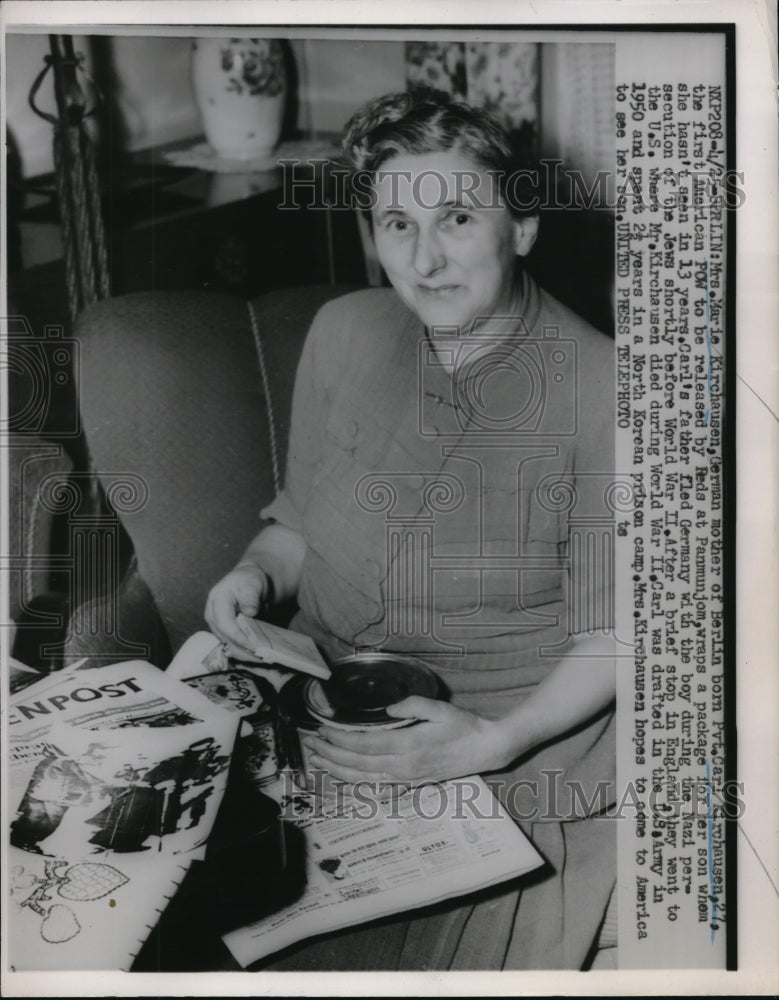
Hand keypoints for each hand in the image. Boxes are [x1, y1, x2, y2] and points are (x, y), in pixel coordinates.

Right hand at [204, 564, 269, 654]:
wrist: (249, 583)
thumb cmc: (250, 580)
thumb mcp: (253, 583)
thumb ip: (251, 596)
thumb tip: (250, 611)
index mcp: (217, 599)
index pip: (224, 623)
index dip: (237, 636)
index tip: (252, 646)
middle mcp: (212, 614)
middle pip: (225, 637)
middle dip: (242, 649)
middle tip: (260, 657)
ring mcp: (216, 625)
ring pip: (227, 644)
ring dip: (243, 654)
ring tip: (260, 659)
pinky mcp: (223, 632)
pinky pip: (231, 645)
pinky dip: (243, 652)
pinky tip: (256, 656)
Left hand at [304, 696, 511, 785]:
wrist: (485, 749)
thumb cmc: (463, 725)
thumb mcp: (439, 708)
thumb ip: (412, 705)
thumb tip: (388, 708)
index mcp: (408, 746)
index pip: (364, 745)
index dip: (340, 740)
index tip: (323, 731)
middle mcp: (403, 766)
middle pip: (358, 763)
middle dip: (330, 755)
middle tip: (310, 745)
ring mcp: (406, 778)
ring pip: (363, 779)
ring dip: (337, 771)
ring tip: (318, 762)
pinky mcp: (410, 783)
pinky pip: (377, 786)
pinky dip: (356, 783)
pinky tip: (343, 778)